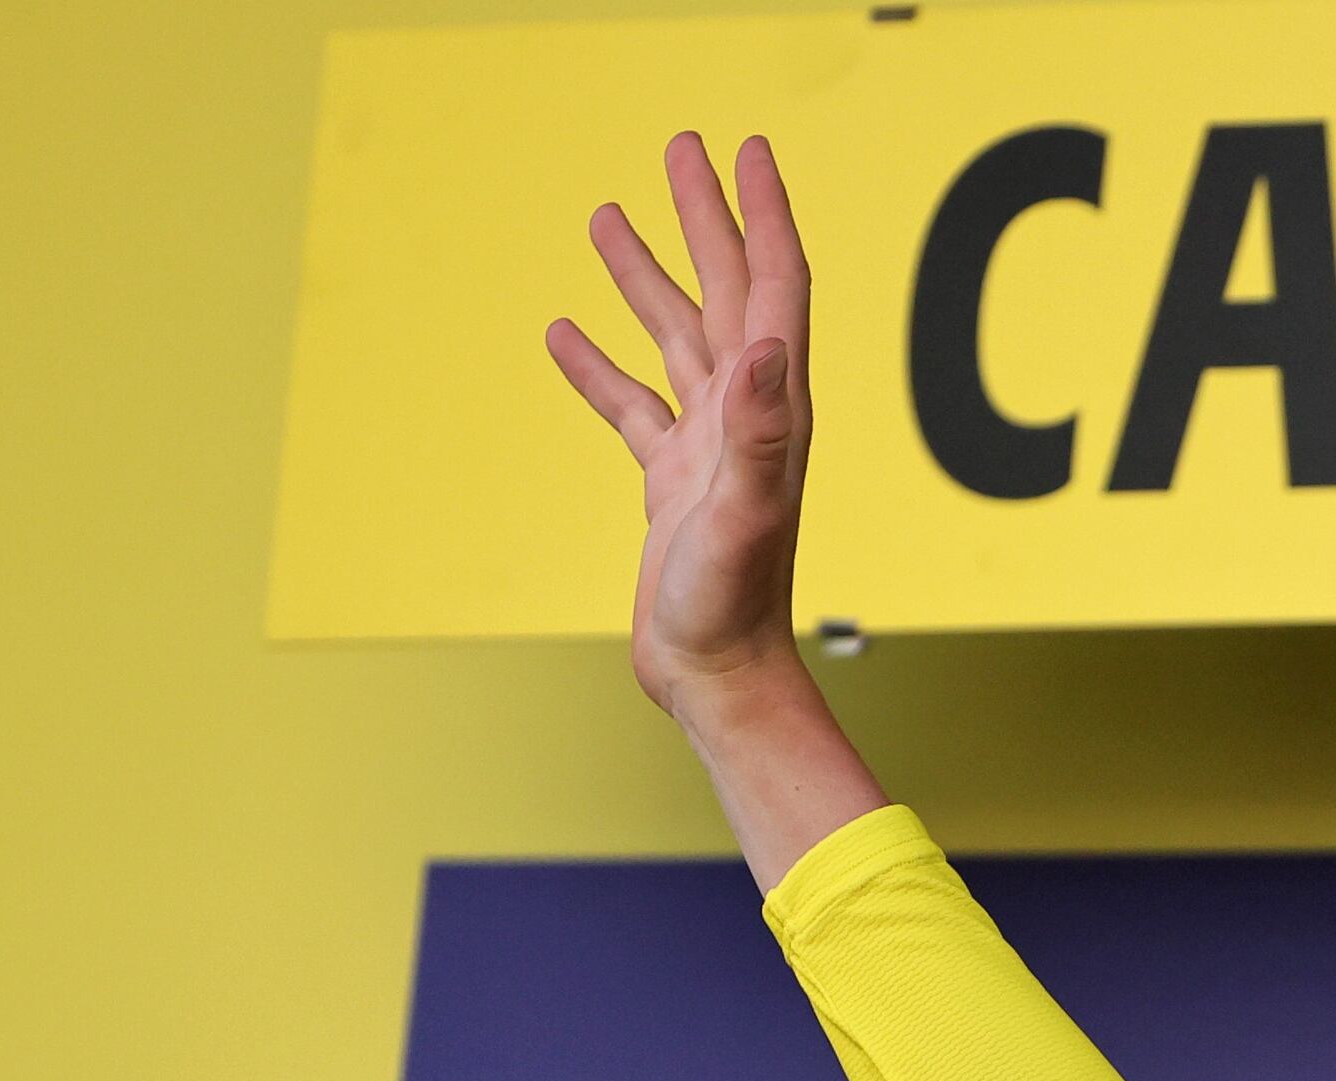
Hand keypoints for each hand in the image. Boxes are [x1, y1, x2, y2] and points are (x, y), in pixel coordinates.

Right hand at [549, 133, 881, 876]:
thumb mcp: (748, 511)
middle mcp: (746, 416)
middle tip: (679, 146)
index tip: (744, 150)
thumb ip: (757, 430)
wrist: (717, 678)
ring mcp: (707, 447)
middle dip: (703, 216)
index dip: (762, 213)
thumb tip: (759, 347)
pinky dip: (598, 368)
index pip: (773, 286)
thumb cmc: (736, 605)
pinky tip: (562, 333)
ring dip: (644, 276)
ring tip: (604, 215)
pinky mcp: (672, 483)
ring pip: (673, 337)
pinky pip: (631, 406)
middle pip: (725, 290)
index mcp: (771, 407)